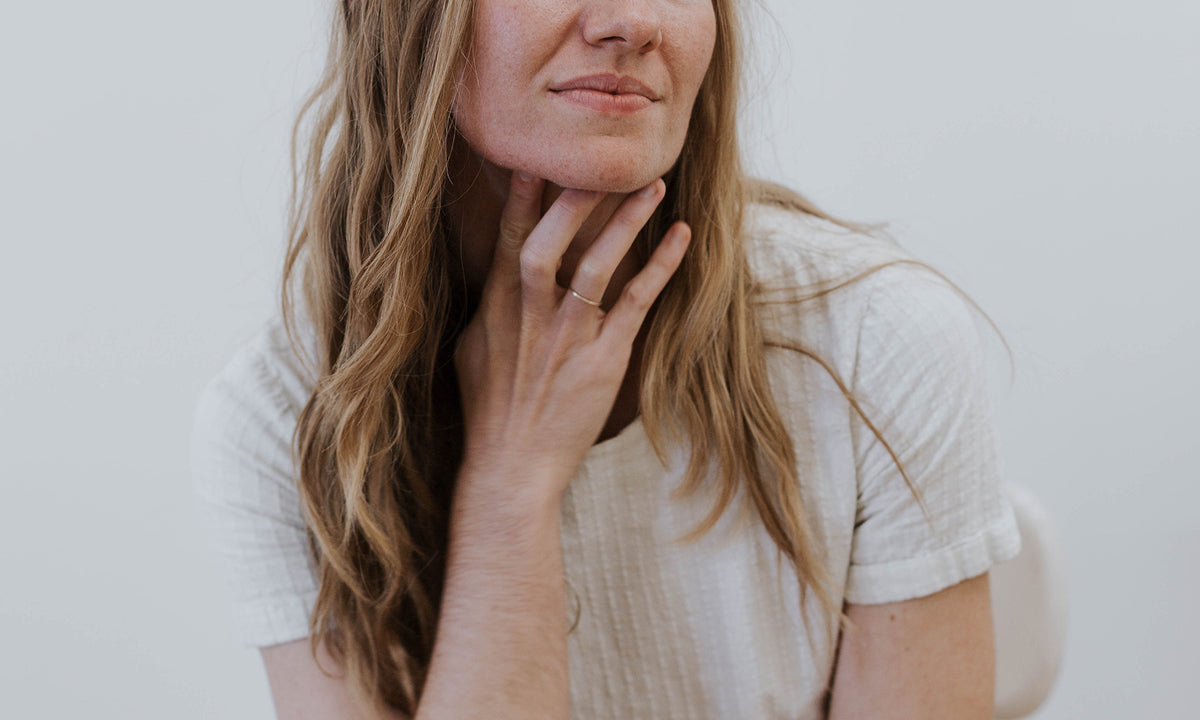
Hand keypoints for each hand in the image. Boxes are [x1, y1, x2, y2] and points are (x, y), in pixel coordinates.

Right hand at [453, 172, 690, 503]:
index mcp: (497, 307)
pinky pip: (635, 303)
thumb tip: (494, 277)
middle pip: (552, 241)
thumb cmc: (490, 411)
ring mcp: (569, 336)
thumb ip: (488, 308)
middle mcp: (531, 314)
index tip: (536, 158)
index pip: (510, 240)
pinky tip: (680, 237)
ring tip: (652, 185)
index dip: (522, 198)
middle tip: (603, 159)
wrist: (511, 467)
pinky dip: (659, 267)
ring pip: (598, 265)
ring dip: (627, 222)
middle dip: (576, 198)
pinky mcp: (604, 359)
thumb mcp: (472, 352)